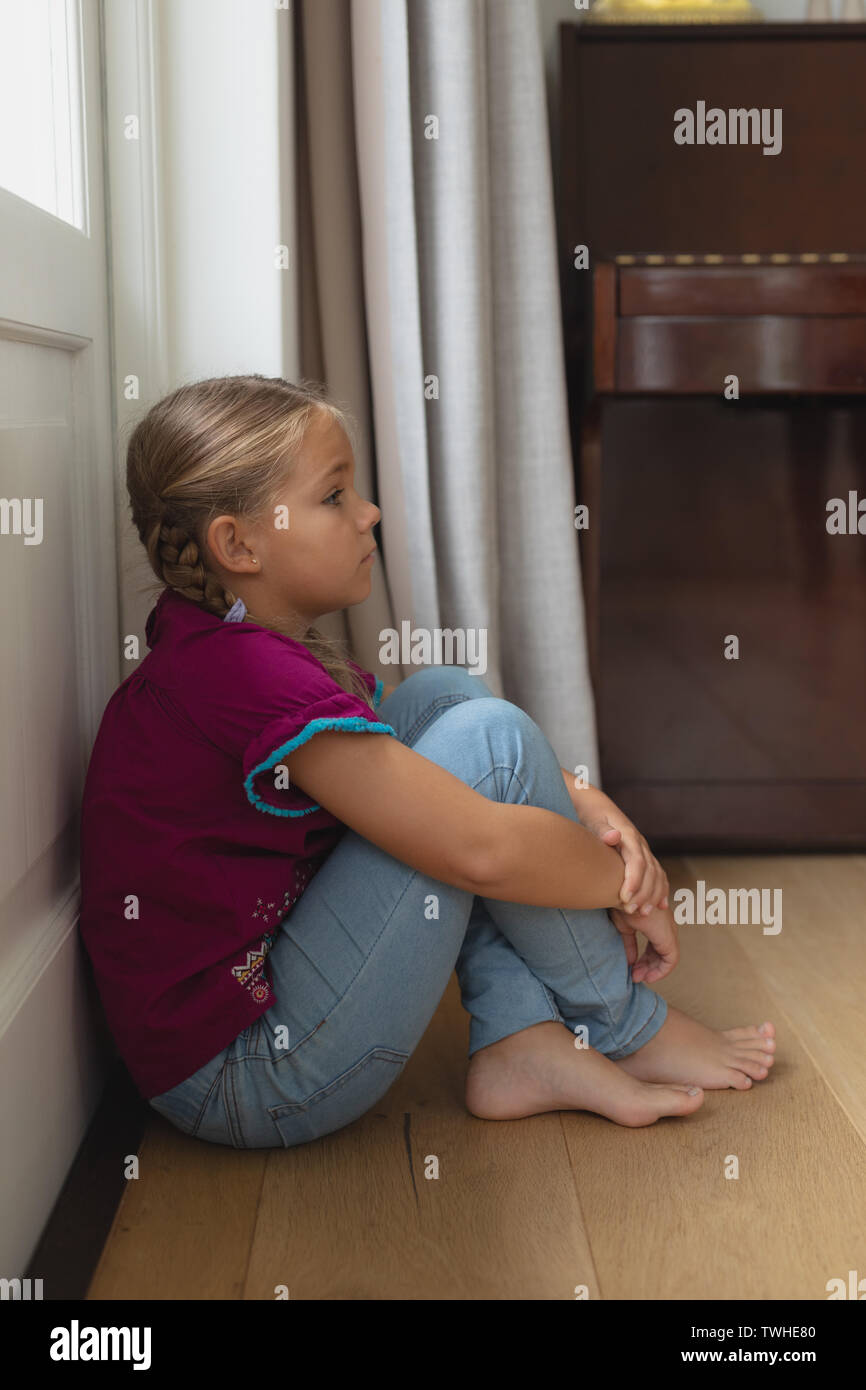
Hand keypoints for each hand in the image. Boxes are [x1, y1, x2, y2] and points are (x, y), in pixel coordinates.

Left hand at [574, 788, 668, 914]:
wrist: (596, 807)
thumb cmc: (591, 816)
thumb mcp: (594, 820)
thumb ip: (603, 830)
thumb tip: (614, 837)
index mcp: (629, 836)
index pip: (637, 862)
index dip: (633, 881)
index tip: (624, 899)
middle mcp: (640, 844)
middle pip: (650, 872)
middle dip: (643, 893)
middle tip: (630, 911)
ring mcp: (643, 850)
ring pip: (656, 875)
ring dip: (653, 895)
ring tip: (644, 913)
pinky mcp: (643, 857)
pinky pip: (657, 875)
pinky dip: (660, 890)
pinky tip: (660, 906)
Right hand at [609, 903, 678, 983]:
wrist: (622, 893)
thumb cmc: (621, 904)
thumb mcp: (624, 927)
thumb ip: (630, 944)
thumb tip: (631, 962)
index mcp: (657, 921)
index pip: (656, 946)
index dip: (645, 960)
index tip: (632, 968)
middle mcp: (666, 926)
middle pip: (662, 952)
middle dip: (648, 966)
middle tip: (635, 976)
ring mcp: (668, 931)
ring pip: (668, 958)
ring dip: (654, 970)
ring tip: (639, 977)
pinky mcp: (667, 937)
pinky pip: (671, 960)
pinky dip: (661, 971)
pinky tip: (649, 976)